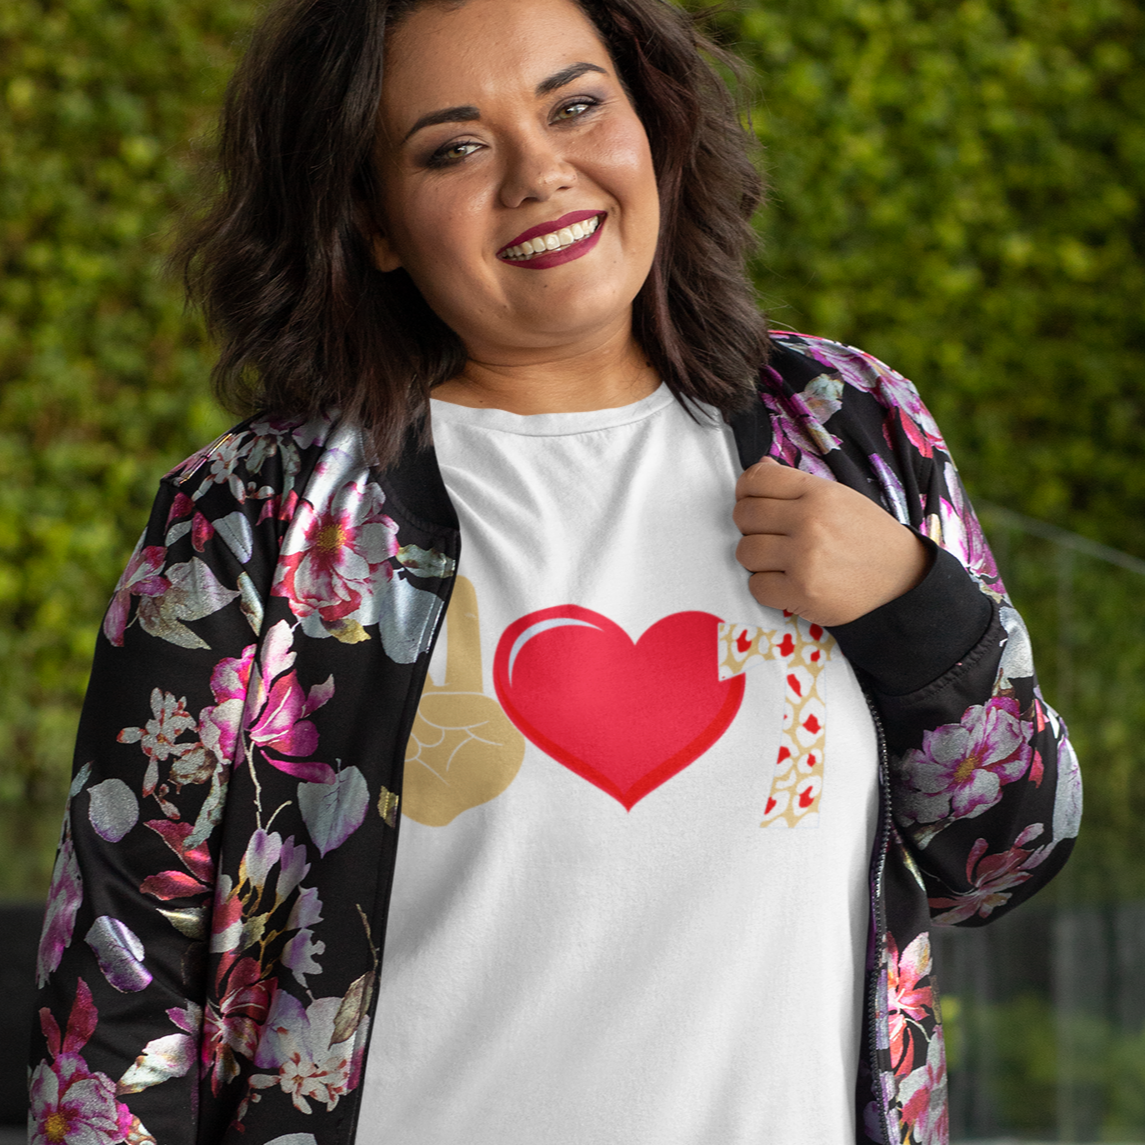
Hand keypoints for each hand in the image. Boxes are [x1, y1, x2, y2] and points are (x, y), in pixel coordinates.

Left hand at [733, 457, 930, 626]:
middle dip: (750, 526)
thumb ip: (795, 483)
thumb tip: (760, 465)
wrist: (901, 573)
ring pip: (745, 552)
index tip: (755, 503)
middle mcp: (810, 522)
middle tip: (771, 535)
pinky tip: (787, 581)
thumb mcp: (836, 495)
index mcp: (818, 492)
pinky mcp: (802, 593)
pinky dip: (766, 586)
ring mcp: (805, 559)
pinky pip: (756, 586)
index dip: (746, 492)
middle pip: (743, 516)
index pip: (755, 479)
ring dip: (757, 558)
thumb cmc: (864, 533)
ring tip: (782, 560)